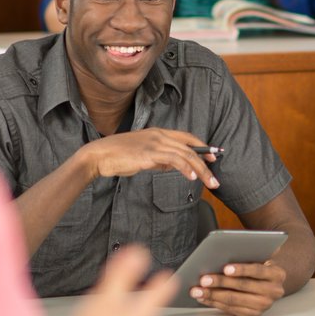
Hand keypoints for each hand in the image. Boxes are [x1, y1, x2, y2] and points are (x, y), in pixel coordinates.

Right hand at [52, 245, 176, 315]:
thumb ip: (123, 275)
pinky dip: (117, 315)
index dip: (163, 283)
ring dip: (136, 304)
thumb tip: (139, 252)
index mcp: (138, 315)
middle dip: (153, 294)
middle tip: (159, 286)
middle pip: (147, 307)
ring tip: (135, 298)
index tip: (170, 275)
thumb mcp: (109, 298)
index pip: (157, 295)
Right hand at [78, 129, 219, 188]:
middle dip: (206, 162)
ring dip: (201, 170)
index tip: (214, 155)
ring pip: (186, 154)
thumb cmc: (118, 156)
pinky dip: (186, 168)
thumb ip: (159, 159)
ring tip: (210, 182)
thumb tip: (174, 166)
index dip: (202, 146)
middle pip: (190, 147)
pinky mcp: (149, 153)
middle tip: (216, 176)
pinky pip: (174, 160)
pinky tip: (192, 177)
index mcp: (158, 133)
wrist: (99, 155)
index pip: (187, 137)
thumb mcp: (143, 156)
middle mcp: (160, 135)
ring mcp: (155, 143)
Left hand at [190, 261, 287, 315]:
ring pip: (234, 300)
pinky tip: (203, 297)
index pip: (258, 270)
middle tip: (203, 279)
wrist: (270, 284)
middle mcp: (274, 292)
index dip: (242, 269)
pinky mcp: (252, 315)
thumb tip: (236, 247)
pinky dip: (214, 303)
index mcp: (277, 274)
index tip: (225, 268)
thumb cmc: (260, 267)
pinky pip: (230, 310)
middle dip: (221, 282)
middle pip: (243, 286)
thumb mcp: (263, 258)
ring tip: (197, 290)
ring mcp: (263, 306)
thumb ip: (253, 252)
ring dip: (213, 295)